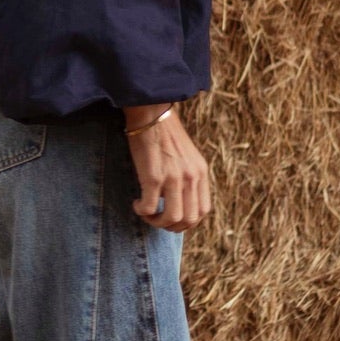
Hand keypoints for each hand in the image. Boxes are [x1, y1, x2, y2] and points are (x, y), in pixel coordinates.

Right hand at [124, 107, 210, 232]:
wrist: (151, 113)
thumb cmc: (164, 134)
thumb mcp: (187, 155)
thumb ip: (188, 176)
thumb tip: (181, 199)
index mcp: (200, 172)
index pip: (203, 211)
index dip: (188, 222)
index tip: (173, 218)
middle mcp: (191, 177)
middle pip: (189, 219)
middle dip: (172, 227)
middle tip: (157, 219)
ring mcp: (174, 178)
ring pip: (172, 218)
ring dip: (156, 222)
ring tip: (146, 213)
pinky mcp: (154, 177)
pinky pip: (150, 207)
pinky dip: (142, 211)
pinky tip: (136, 204)